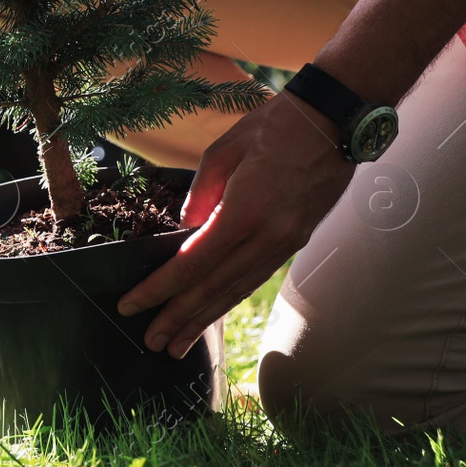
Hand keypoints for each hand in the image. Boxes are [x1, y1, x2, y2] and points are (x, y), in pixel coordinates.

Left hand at [115, 91, 356, 356]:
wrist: (334, 122)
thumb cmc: (275, 125)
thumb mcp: (225, 148)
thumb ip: (201, 191)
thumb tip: (184, 228)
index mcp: (246, 211)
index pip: (193, 263)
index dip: (161, 288)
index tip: (132, 304)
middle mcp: (268, 237)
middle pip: (215, 287)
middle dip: (179, 317)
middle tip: (152, 343)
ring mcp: (286, 243)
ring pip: (237, 290)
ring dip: (205, 319)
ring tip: (178, 344)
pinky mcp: (295, 242)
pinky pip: (255, 278)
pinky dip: (230, 299)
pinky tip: (212, 312)